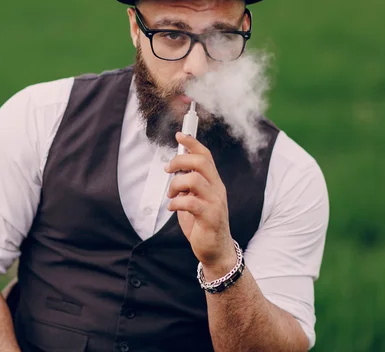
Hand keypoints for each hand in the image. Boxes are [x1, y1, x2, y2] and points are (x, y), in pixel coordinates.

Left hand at [165, 133, 236, 277]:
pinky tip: (172, 208)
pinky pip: (190, 202)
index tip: (179, 135)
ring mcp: (215, 202)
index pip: (206, 156)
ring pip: (194, 180)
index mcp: (214, 182)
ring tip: (171, 196)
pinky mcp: (210, 217)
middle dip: (180, 161)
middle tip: (168, 170)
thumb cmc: (202, 223)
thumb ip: (187, 184)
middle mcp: (217, 189)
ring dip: (176, 185)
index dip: (193, 143)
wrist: (215, 250)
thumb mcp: (194, 199)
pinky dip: (176, 203)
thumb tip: (174, 167)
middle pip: (201, 163)